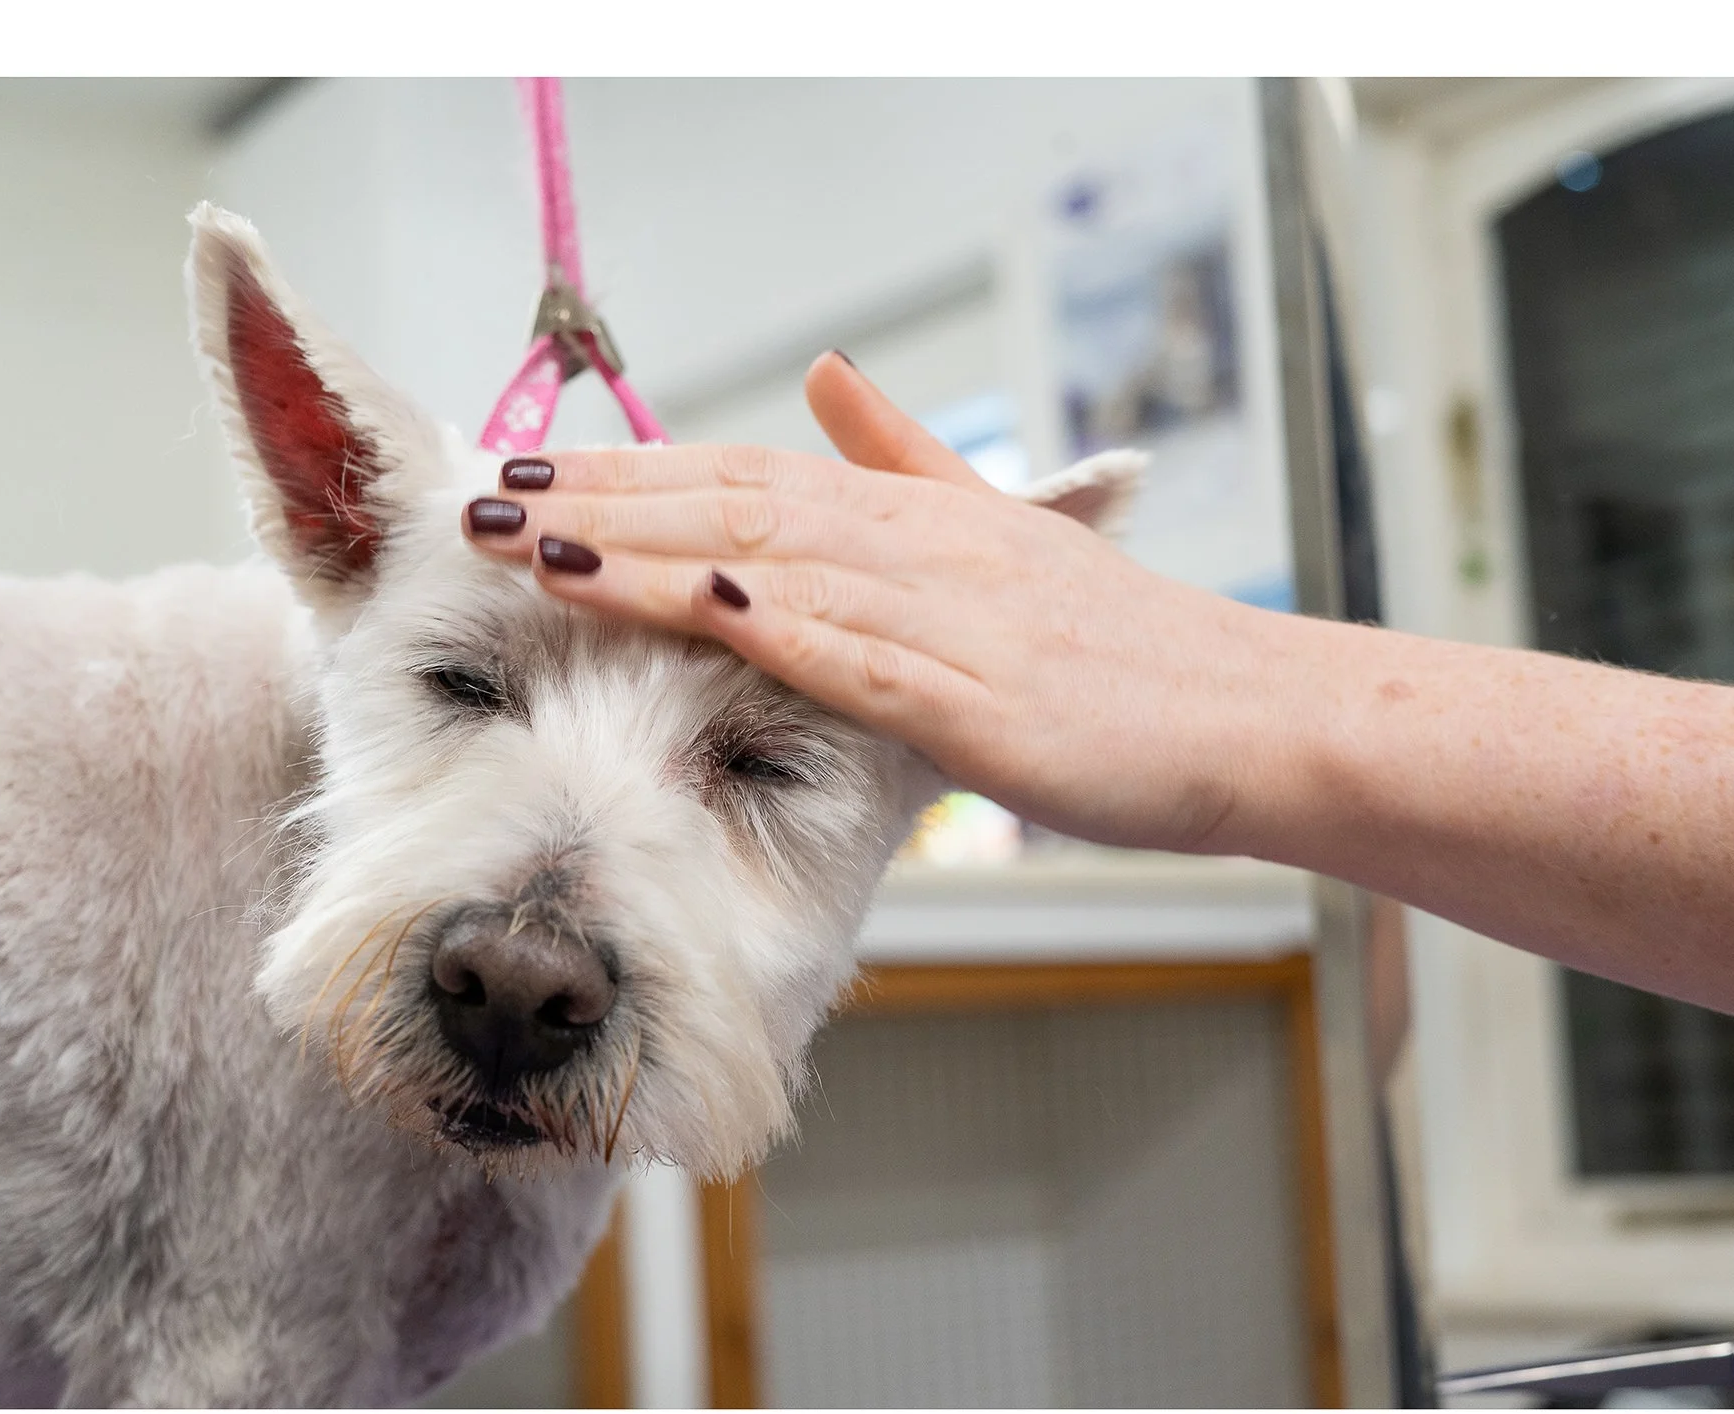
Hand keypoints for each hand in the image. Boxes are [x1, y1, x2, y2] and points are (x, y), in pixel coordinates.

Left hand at [464, 353, 1285, 853]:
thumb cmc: (1126, 651)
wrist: (1251, 717)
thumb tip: (831, 376)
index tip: (526, 475)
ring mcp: (951, 620)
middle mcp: (921, 548)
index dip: (630, 473)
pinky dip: (780, 628)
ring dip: (650, 558)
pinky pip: (864, 656)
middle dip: (601, 506)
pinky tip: (700, 609)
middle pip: (736, 506)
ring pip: (778, 568)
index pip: (747, 475)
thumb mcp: (1006, 539)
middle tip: (482, 505)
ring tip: (536, 551)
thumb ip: (909, 458)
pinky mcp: (982, 702)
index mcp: (917, 516)